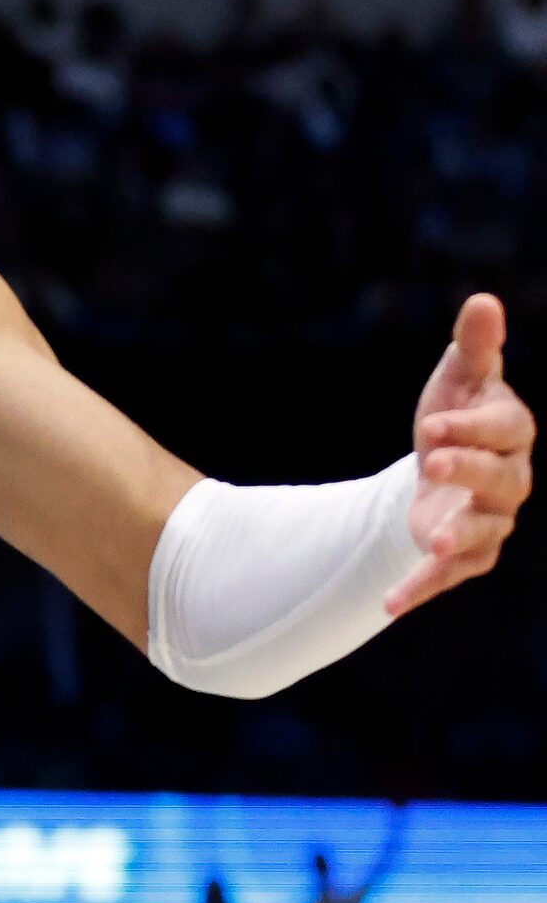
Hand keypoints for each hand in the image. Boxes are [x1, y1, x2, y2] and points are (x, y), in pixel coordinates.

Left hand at [392, 293, 532, 614]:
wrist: (440, 467)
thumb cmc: (456, 415)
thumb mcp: (458, 379)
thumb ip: (474, 346)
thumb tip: (483, 300)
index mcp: (512, 434)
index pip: (504, 429)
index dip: (472, 427)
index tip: (431, 422)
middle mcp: (510, 480)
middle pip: (498, 478)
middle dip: (468, 469)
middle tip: (431, 459)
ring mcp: (491, 521)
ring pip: (482, 531)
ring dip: (457, 536)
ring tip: (428, 539)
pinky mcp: (466, 555)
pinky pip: (447, 575)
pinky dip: (420, 589)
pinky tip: (390, 603)